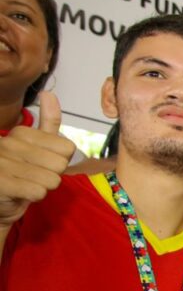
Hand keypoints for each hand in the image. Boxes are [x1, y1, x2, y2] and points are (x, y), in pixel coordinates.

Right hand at [0, 92, 75, 225]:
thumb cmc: (20, 173)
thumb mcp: (36, 146)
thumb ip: (47, 123)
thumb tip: (49, 93)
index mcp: (21, 133)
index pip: (67, 148)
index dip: (60, 161)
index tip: (41, 164)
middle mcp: (9, 143)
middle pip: (61, 164)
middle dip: (52, 176)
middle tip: (33, 177)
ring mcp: (2, 162)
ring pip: (51, 180)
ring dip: (43, 187)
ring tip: (26, 184)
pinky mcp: (0, 181)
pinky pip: (38, 191)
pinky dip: (34, 196)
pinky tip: (21, 193)